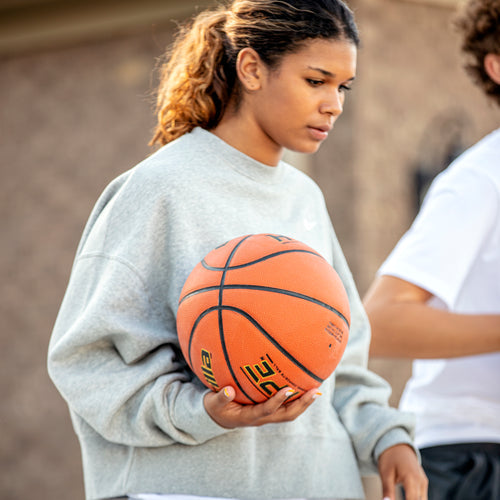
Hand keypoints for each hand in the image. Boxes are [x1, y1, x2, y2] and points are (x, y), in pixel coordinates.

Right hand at [203, 385, 319, 427]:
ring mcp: (268, 415)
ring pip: (290, 412)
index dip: (278, 401)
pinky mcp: (270, 410)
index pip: (267, 410)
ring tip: (317, 388)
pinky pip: (287, 406)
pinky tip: (305, 384)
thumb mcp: (213, 403)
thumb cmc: (216, 407)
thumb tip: (228, 390)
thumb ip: (220, 398)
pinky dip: (298, 397)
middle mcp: (262, 418)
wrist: (219, 417)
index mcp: (249, 417)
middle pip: (287, 415)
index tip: (288, 389)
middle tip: (315, 391)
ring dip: (304, 402)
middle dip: (302, 405)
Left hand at [378, 444, 427, 499]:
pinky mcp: (423, 482)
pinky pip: (421, 497)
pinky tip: (406, 498)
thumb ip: (387, 490)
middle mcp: (421, 481)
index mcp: (412, 478)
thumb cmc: (389, 458)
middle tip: (393, 498)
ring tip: (400, 497)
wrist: (397, 444)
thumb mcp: (385, 473)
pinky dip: (414, 499)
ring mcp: (423, 482)